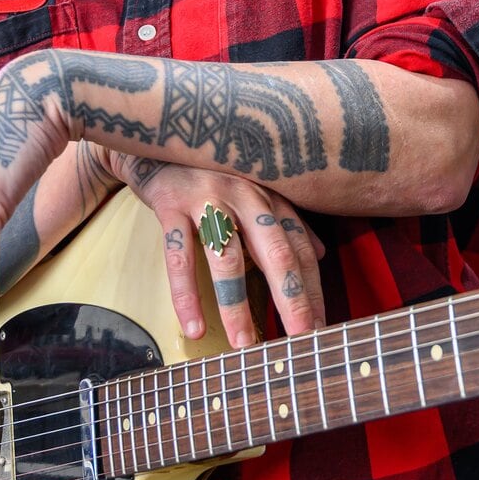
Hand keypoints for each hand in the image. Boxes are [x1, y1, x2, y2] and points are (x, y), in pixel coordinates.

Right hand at [100, 149, 326, 348]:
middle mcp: (246, 195)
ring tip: (244, 346)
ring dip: (236, 306)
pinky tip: (193, 327)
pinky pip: (179, 256)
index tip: (319, 330)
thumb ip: (287, 221)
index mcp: (270, 196)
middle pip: (276, 253)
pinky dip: (185, 295)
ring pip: (227, 258)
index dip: (312, 291)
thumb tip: (322, 255)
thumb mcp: (254, 190)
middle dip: (291, 299)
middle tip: (301, 341)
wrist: (156, 133)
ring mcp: (208, 199)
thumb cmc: (213, 171)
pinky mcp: (170, 203)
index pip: (300, 250)